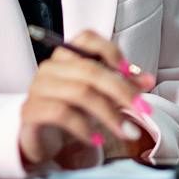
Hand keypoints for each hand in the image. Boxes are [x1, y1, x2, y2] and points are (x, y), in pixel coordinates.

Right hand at [18, 30, 156, 169]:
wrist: (40, 138)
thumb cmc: (71, 111)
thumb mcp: (100, 96)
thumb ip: (122, 86)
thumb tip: (148, 80)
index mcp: (67, 56)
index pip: (87, 38)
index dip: (110, 51)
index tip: (130, 71)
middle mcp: (51, 67)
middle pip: (90, 70)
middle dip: (122, 90)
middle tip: (143, 109)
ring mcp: (39, 88)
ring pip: (79, 92)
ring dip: (109, 113)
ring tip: (127, 131)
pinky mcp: (31, 111)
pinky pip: (61, 114)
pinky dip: (84, 128)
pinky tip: (97, 140)